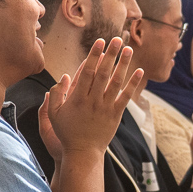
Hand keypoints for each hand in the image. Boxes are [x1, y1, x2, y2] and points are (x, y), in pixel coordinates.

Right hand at [43, 38, 142, 160]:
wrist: (83, 153)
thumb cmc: (66, 133)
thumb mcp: (53, 114)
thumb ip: (57, 94)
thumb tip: (64, 76)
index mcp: (77, 98)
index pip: (87, 71)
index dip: (94, 55)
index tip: (99, 41)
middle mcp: (93, 101)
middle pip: (103, 72)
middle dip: (110, 54)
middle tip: (116, 38)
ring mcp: (106, 108)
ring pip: (116, 82)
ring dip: (123, 64)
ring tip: (128, 49)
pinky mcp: (116, 115)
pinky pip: (126, 97)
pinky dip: (133, 84)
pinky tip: (139, 71)